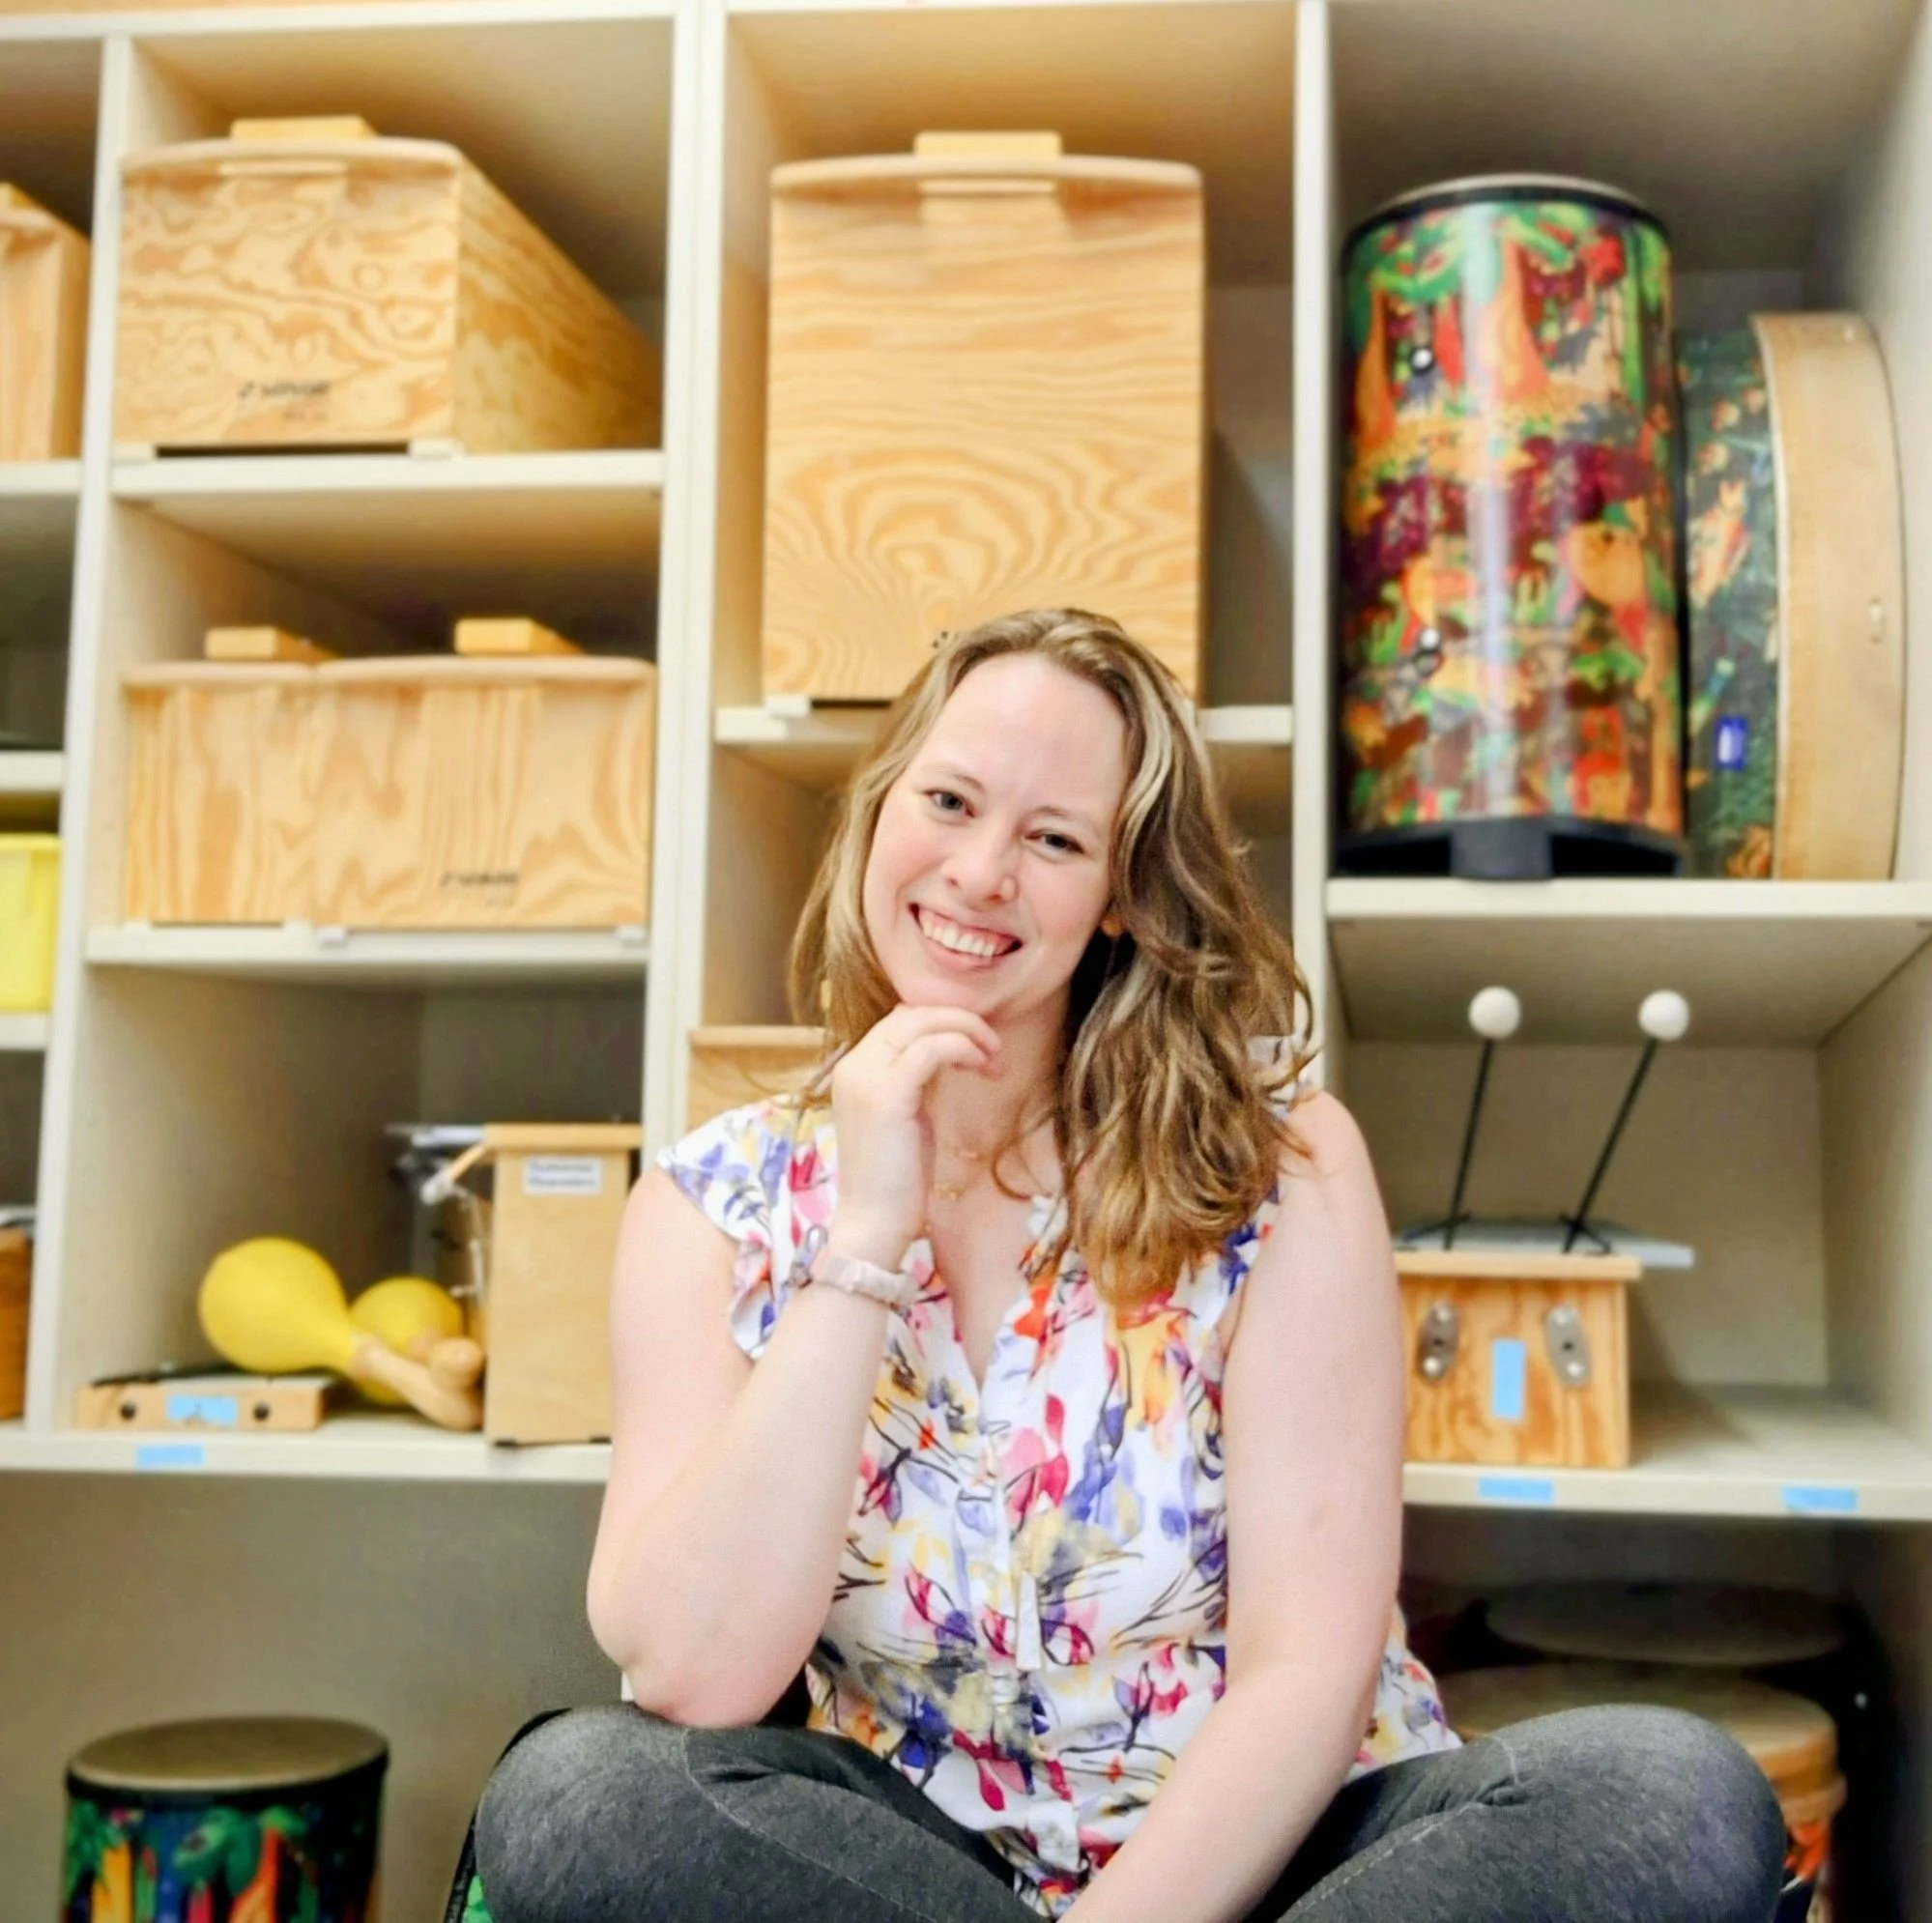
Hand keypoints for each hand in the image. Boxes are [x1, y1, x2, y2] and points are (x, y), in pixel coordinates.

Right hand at [826, 1004, 1000, 1265]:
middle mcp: (853, 1065)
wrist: (874, 1225)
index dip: (943, 1021)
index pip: (900, 1019)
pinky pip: (932, 1048)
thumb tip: (946, 1050)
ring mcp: (865, 1077)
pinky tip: (983, 1069)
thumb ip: (916, 1079)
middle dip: (960, 1021)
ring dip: (968, 1032)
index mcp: (854, 1069)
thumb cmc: (896, 1179)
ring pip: (923, 1022)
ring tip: (994, 1060)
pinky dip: (964, 1049)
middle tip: (993, 1049)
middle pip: (912, 1013)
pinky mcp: (887, 1095)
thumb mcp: (907, 1115)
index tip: (976, 1045)